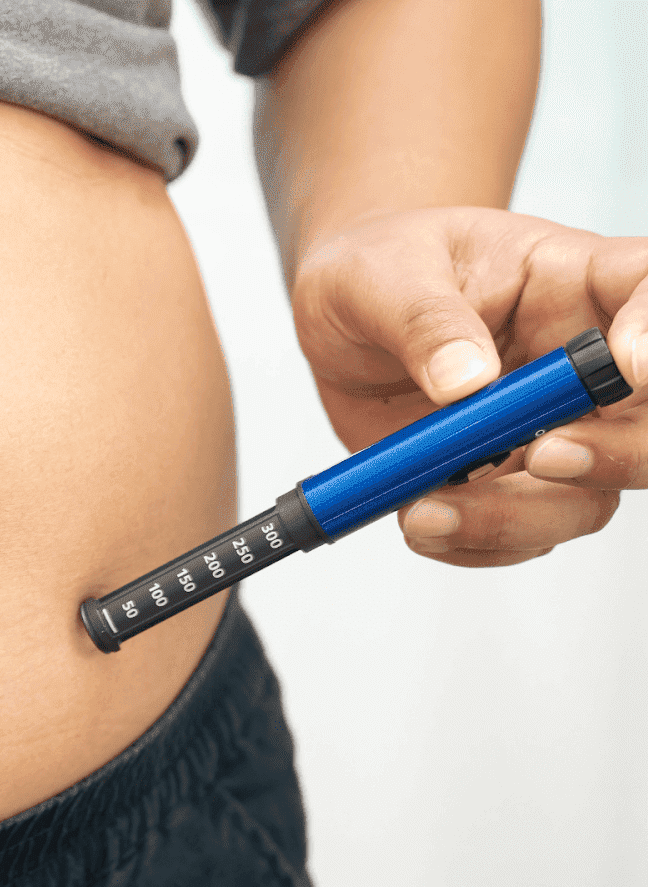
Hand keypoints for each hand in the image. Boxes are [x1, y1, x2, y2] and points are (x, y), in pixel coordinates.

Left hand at [290, 206, 647, 566]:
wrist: (339, 321)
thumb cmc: (375, 272)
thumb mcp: (377, 276)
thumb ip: (421, 319)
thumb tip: (464, 380)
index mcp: (572, 280)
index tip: (628, 367)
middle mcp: (581, 364)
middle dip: (620, 454)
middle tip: (542, 458)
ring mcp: (553, 429)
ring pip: (589, 497)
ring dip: (518, 518)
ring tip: (427, 511)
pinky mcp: (508, 480)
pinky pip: (522, 533)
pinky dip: (474, 542)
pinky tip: (417, 520)